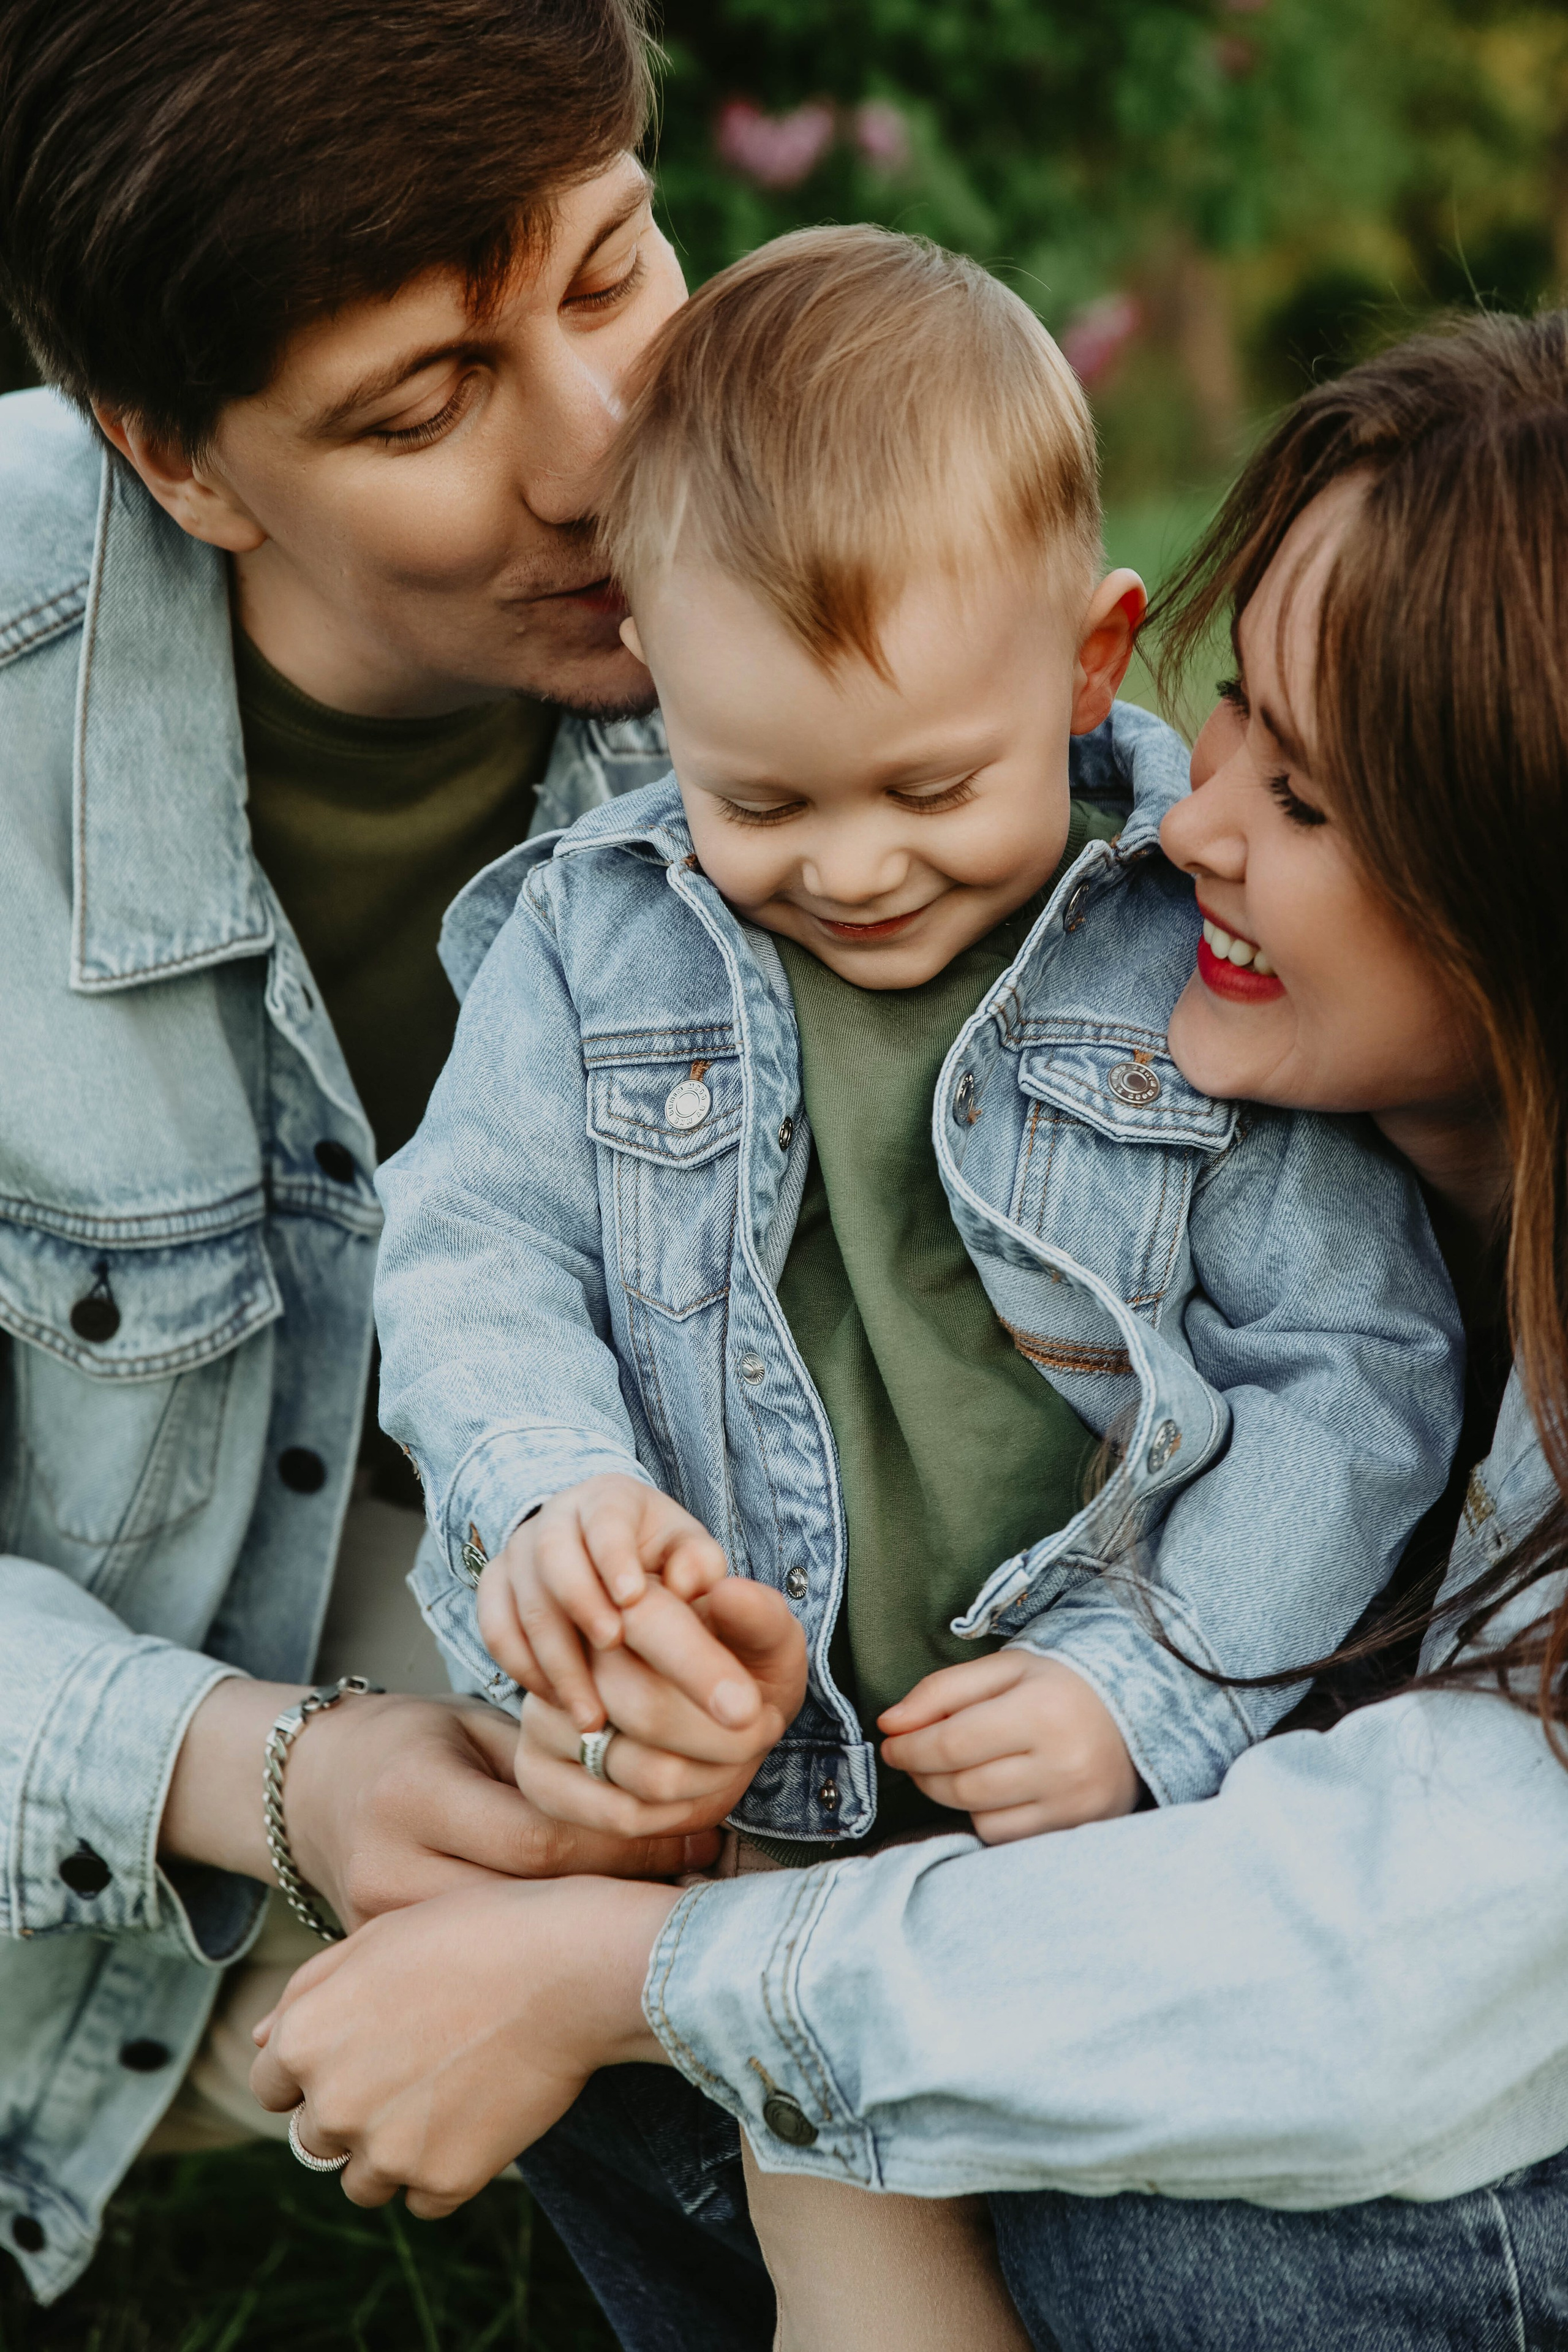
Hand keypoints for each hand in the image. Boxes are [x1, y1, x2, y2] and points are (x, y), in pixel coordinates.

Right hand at [159, 1678, 714, 1929]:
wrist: (308, 1792)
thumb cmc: (409, 1743)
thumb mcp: (473, 1726)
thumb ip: (545, 1758)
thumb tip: (655, 1788)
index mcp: (414, 1798)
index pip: (539, 1841)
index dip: (627, 1845)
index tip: (697, 1839)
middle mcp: (388, 1872)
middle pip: (528, 1908)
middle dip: (618, 1897)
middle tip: (702, 1887)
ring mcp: (374, 1934)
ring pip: (504, 1954)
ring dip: (582, 1938)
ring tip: (660, 1922)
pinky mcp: (378, 1968)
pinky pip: (469, 1973)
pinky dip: (531, 1961)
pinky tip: (587, 1950)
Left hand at [250, 1875, 678, 2215]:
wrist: (571, 1967)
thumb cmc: (475, 1933)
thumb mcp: (379, 1936)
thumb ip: (308, 1991)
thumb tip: (261, 2041)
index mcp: (303, 2040)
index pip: (271, 2086)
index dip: (313, 2067)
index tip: (361, 2048)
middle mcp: (332, 2106)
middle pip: (317, 2138)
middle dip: (353, 2109)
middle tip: (415, 2065)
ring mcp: (388, 2151)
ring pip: (365, 2181)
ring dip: (393, 2151)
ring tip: (448, 2092)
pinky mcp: (445, 2181)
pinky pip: (423, 2200)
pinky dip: (445, 2169)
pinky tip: (478, 2116)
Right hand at [479, 1475, 731, 1730]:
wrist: (608, 1558)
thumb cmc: (661, 1557)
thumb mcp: (688, 1551)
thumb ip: (699, 1563)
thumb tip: (687, 1584)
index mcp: (607, 1499)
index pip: (604, 1519)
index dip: (614, 1556)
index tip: (633, 1598)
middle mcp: (554, 1518)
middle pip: (553, 1556)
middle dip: (581, 1604)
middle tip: (613, 1646)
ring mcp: (518, 1552)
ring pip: (522, 1602)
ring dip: (556, 1659)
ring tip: (592, 1712)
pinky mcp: (495, 1588)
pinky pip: (496, 1629)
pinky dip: (523, 1669)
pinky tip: (559, 1702)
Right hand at [514, 1577, 808, 1838]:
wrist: (704, 1716)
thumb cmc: (741, 1667)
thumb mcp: (765, 1636)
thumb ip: (756, 1614)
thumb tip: (725, 1592)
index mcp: (622, 1595)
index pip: (649, 1625)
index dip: (702, 1670)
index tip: (753, 1712)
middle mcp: (567, 1650)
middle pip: (648, 1710)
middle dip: (728, 1738)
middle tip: (764, 1728)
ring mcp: (545, 1715)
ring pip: (644, 1772)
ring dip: (712, 1778)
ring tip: (738, 1755)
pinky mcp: (537, 1773)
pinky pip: (620, 1815)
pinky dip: (678, 1816)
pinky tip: (700, 1793)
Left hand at [878, 1652, 1139, 1843]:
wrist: (1138, 1715)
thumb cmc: (1061, 1686)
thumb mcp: (1005, 1669)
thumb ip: (941, 1691)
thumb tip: (889, 1724)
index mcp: (1042, 1710)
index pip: (952, 1743)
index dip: (910, 1748)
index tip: (890, 1744)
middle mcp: (1063, 1763)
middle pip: (962, 1786)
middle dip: (922, 1773)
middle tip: (910, 1756)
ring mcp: (1074, 1805)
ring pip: (980, 1816)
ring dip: (952, 1795)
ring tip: (956, 1768)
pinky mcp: (1079, 1832)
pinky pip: (1006, 1838)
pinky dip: (987, 1817)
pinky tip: (994, 1791)